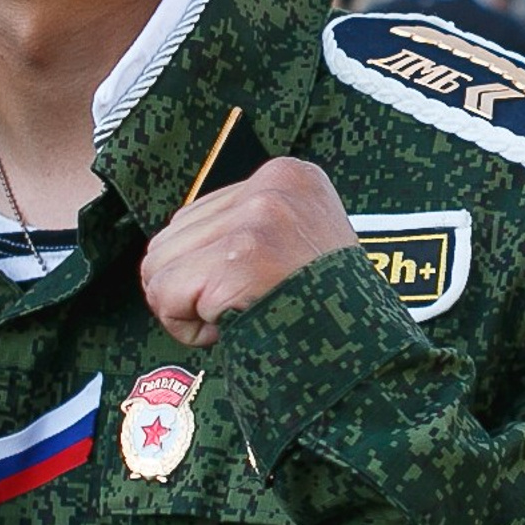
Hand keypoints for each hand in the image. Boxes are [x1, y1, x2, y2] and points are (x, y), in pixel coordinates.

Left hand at [138, 158, 356, 348]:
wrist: (365, 349)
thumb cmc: (327, 306)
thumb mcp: (299, 238)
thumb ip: (245, 227)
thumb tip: (176, 246)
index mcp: (289, 176)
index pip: (196, 215)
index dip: (208, 266)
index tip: (248, 288)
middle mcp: (270, 189)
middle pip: (169, 238)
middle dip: (190, 286)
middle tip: (236, 309)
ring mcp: (255, 223)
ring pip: (158, 266)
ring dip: (185, 307)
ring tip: (234, 316)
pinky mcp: (238, 263)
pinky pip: (166, 296)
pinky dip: (186, 327)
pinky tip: (226, 328)